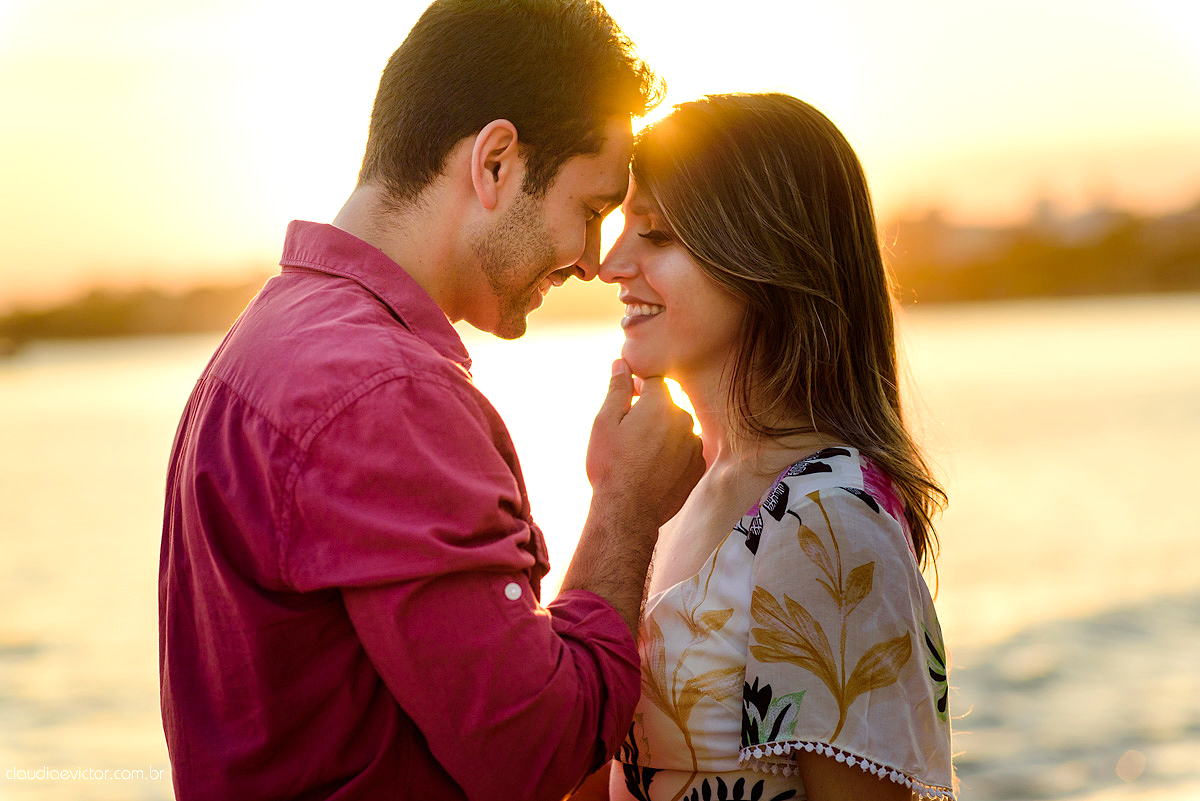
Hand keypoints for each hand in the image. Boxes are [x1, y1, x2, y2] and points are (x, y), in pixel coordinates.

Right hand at [586, 359, 703, 527]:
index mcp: (660, 404)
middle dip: (649, 412)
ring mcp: (693, 445)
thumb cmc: (611, 465)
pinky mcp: (696, 467)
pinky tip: (652, 468)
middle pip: (666, 405)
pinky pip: (684, 450)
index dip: (636, 389)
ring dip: (661, 434)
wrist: (627, 511)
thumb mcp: (605, 422)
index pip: (653, 382)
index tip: (624, 403)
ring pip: (676, 428)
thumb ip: (617, 389)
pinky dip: (672, 454)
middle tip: (627, 435)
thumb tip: (622, 363)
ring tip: (638, 455)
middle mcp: (683, 420)